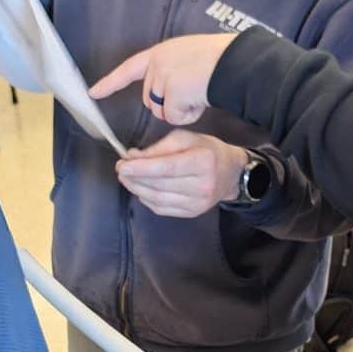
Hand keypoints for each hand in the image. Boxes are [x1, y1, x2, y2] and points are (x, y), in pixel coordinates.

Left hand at [89, 33, 235, 125]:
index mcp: (160, 52)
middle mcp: (157, 62)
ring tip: (199, 94)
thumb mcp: (188, 59)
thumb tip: (167, 98)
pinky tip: (200, 100)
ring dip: (180, 110)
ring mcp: (162, 77)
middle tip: (193, 92)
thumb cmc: (221, 62)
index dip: (111, 82)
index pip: (129, 69)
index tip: (93, 92)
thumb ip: (171, 73)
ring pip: (161, 112)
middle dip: (169, 104)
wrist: (234, 62)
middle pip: (150, 99)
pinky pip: (174, 118)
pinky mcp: (171, 92)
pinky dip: (189, 115)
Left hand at [115, 129, 247, 217]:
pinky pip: (162, 209)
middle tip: (121, 170)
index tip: (122, 165)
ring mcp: (198, 203)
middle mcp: (202, 185)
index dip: (141, 168)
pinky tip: (141, 189)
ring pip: (158, 199)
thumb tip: (132, 157)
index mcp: (202, 161)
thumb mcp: (185, 138)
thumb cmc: (207, 150)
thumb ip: (158, 147)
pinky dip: (146, 199)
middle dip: (135, 178)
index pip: (166, 167)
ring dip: (137, 189)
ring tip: (127, 179)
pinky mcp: (192, 213)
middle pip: (159, 185)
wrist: (231, 173)